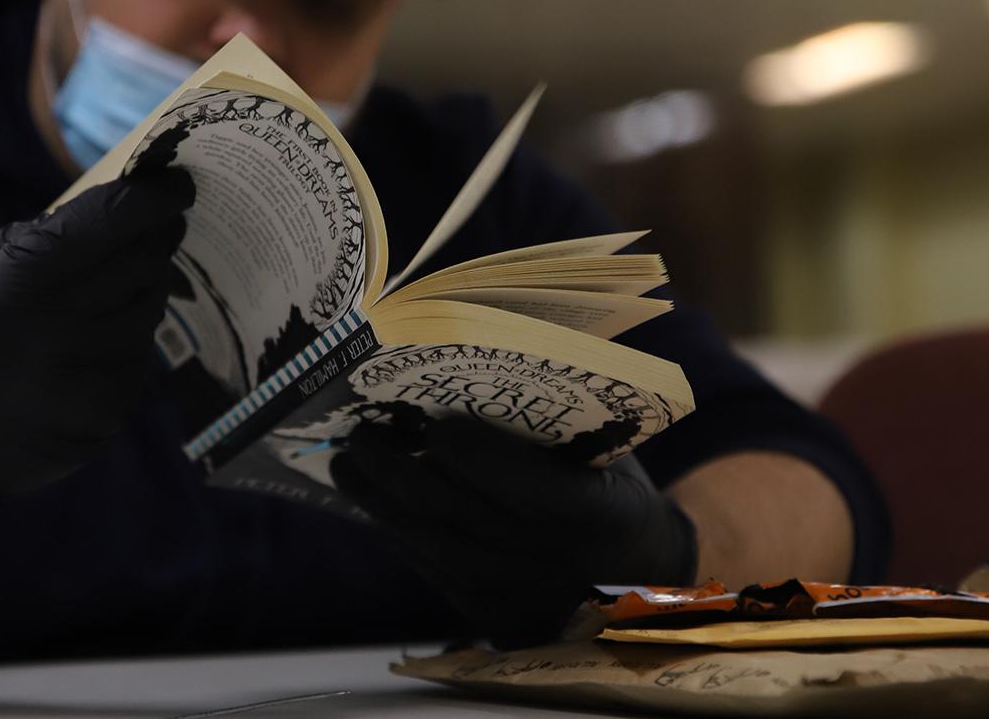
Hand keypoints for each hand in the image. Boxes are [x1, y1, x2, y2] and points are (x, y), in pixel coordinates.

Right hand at [0, 169, 192, 529]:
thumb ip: (29, 236)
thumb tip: (98, 216)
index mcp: (23, 284)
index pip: (112, 222)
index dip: (153, 196)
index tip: (176, 183)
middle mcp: (67, 328)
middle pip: (145, 259)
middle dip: (157, 233)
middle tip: (160, 220)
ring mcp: (95, 375)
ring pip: (151, 304)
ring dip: (146, 282)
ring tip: (121, 278)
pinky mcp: (112, 410)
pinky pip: (142, 351)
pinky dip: (132, 332)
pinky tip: (101, 333)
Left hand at [330, 416, 696, 647]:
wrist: (639, 574)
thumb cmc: (612, 487)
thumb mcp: (603, 449)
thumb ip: (549, 423)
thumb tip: (468, 368)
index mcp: (590, 512)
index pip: (517, 484)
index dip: (468, 451)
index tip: (433, 420)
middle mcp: (549, 563)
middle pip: (451, 511)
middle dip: (394, 468)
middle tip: (361, 433)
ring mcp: (517, 598)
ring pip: (428, 544)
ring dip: (379, 502)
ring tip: (348, 465)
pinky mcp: (491, 620)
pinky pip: (431, 570)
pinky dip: (399, 532)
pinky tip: (377, 503)